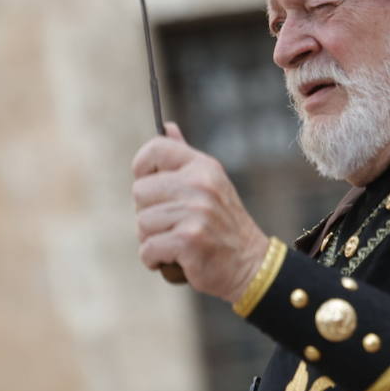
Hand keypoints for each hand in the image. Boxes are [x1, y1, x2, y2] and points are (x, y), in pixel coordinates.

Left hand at [130, 123, 269, 301]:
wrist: (250, 263)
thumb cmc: (222, 224)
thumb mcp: (210, 183)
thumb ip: (183, 156)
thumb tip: (166, 126)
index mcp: (203, 167)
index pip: (156, 148)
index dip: (143, 168)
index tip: (151, 186)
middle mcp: (200, 184)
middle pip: (139, 191)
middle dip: (149, 212)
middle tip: (174, 223)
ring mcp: (196, 212)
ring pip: (141, 223)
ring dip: (152, 239)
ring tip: (177, 241)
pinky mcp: (189, 240)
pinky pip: (147, 249)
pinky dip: (154, 259)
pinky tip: (176, 258)